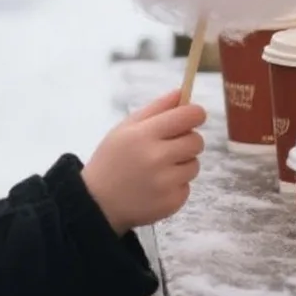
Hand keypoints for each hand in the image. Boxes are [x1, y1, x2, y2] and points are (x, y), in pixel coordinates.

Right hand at [82, 90, 204, 234]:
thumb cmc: (113, 158)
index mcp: (144, 134)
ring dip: (182, 163)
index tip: (194, 116)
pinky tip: (156, 185)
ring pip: (194, 164)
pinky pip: (187, 186)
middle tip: (170, 144)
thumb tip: (181, 92)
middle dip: (188, 139)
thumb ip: (156, 108)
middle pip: (197, 141)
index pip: (187, 117)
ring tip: (159, 167)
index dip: (195, 114)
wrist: (98, 201)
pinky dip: (176, 184)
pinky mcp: (172, 202)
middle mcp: (157, 158)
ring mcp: (165, 183)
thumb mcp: (125, 127)